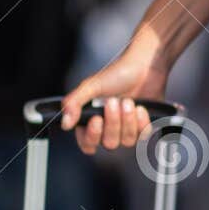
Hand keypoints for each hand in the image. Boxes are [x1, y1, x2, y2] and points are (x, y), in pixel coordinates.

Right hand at [60, 30, 170, 155]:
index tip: (97, 119)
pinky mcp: (141, 126)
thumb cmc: (117, 73)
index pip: (87, 143)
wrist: (143, 66)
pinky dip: (141, 121)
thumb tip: (65, 123)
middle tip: (114, 101)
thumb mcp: (91, 86)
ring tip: (128, 101)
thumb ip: (74, 103)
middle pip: (109, 143)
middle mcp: (108, 127)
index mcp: (91, 119)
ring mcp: (125, 128)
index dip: (92, 136)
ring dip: (128, 120)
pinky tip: (139, 107)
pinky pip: (142, 135)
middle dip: (113, 123)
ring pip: (127, 141)